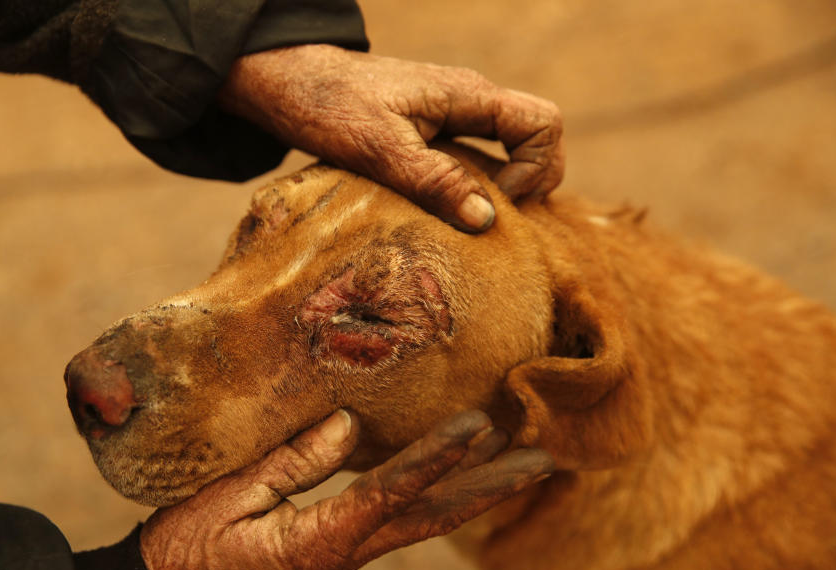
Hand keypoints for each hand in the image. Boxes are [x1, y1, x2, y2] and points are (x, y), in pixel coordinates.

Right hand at [140, 409, 553, 569]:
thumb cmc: (186, 547)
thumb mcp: (232, 497)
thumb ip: (292, 461)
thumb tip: (351, 426)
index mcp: (320, 540)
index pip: (390, 492)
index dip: (436, 458)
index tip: (481, 426)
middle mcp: (347, 548)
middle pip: (434, 515)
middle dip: (492, 486)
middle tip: (549, 459)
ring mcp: (348, 550)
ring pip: (427, 518)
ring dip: (480, 490)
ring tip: (527, 463)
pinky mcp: (339, 543)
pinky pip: (402, 516)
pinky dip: (440, 492)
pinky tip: (461, 475)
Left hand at [217, 45, 563, 231]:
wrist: (292, 83)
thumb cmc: (331, 107)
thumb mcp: (380, 149)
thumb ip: (435, 181)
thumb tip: (486, 219)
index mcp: (468, 97)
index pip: (544, 123)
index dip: (535, 168)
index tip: (494, 201)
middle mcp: (470, 102)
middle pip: (538, 136)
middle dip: (531, 181)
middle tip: (490, 218)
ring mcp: (453, 115)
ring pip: (509, 148)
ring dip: (502, 186)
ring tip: (468, 221)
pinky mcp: (433, 130)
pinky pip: (478, 155)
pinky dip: (475, 185)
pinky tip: (446, 210)